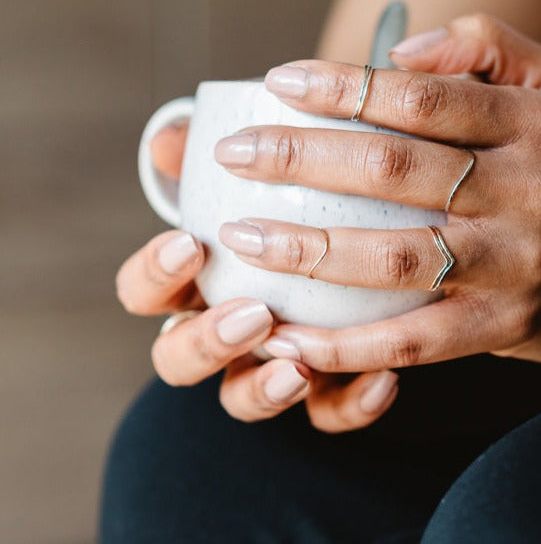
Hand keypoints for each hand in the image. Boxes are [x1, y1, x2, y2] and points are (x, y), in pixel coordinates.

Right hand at [116, 125, 398, 431]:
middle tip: (253, 312)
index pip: (143, 291)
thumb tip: (171, 139)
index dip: (153, 274)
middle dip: (205, 342)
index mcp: (192, 282)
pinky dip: (350, 404)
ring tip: (299, 368)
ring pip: (241, 400)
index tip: (191, 243)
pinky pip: (327, 414)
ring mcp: (267, 364)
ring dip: (263, 390)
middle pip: (176, 359)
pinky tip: (385, 381)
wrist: (353, 239)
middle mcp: (220, 330)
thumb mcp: (256, 172)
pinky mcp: (323, 388)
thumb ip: (213, 154)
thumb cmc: (287, 201)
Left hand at [214, 14, 540, 371]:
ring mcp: (512, 266)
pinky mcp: (503, 328)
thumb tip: (399, 50)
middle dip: (299, 159)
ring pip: (394, 259)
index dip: (341, 86)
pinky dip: (347, 346)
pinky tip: (289, 340)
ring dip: (307, 251)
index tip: (278, 81)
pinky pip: (415, 342)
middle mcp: (522, 193)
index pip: (417, 98)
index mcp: (530, 125)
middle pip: (391, 171)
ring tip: (241, 240)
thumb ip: (484, 45)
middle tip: (234, 154)